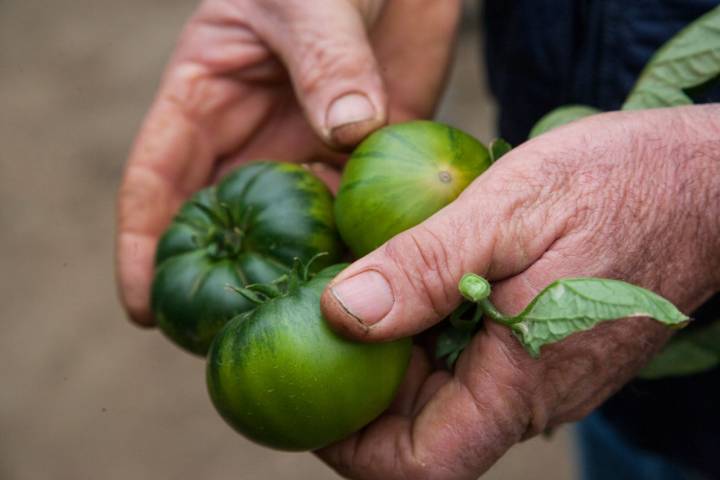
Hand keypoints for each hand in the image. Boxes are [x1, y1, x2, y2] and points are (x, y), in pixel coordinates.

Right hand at [115, 0, 461, 324]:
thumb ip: (326, 59)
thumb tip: (348, 132)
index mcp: (206, 97)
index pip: (156, 181)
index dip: (142, 246)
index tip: (144, 308)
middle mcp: (253, 134)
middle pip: (222, 223)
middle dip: (219, 281)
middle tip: (224, 341)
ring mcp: (310, 147)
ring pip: (291, 228)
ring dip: (294, 273)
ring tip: (301, 327)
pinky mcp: (366, 152)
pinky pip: (354, 209)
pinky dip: (358, 245)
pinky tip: (369, 281)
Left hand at [318, 106, 719, 479]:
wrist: (701, 177)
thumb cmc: (621, 184)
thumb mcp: (512, 208)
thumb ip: (427, 265)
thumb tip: (342, 313)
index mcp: (522, 382)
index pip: (421, 466)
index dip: (351, 446)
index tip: (308, 391)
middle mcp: (526, 392)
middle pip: (415, 416)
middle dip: (355, 365)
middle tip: (310, 294)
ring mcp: (533, 365)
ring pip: (435, 375)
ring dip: (384, 325)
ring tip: (345, 256)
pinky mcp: (537, 335)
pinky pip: (464, 341)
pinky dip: (420, 305)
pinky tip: (397, 250)